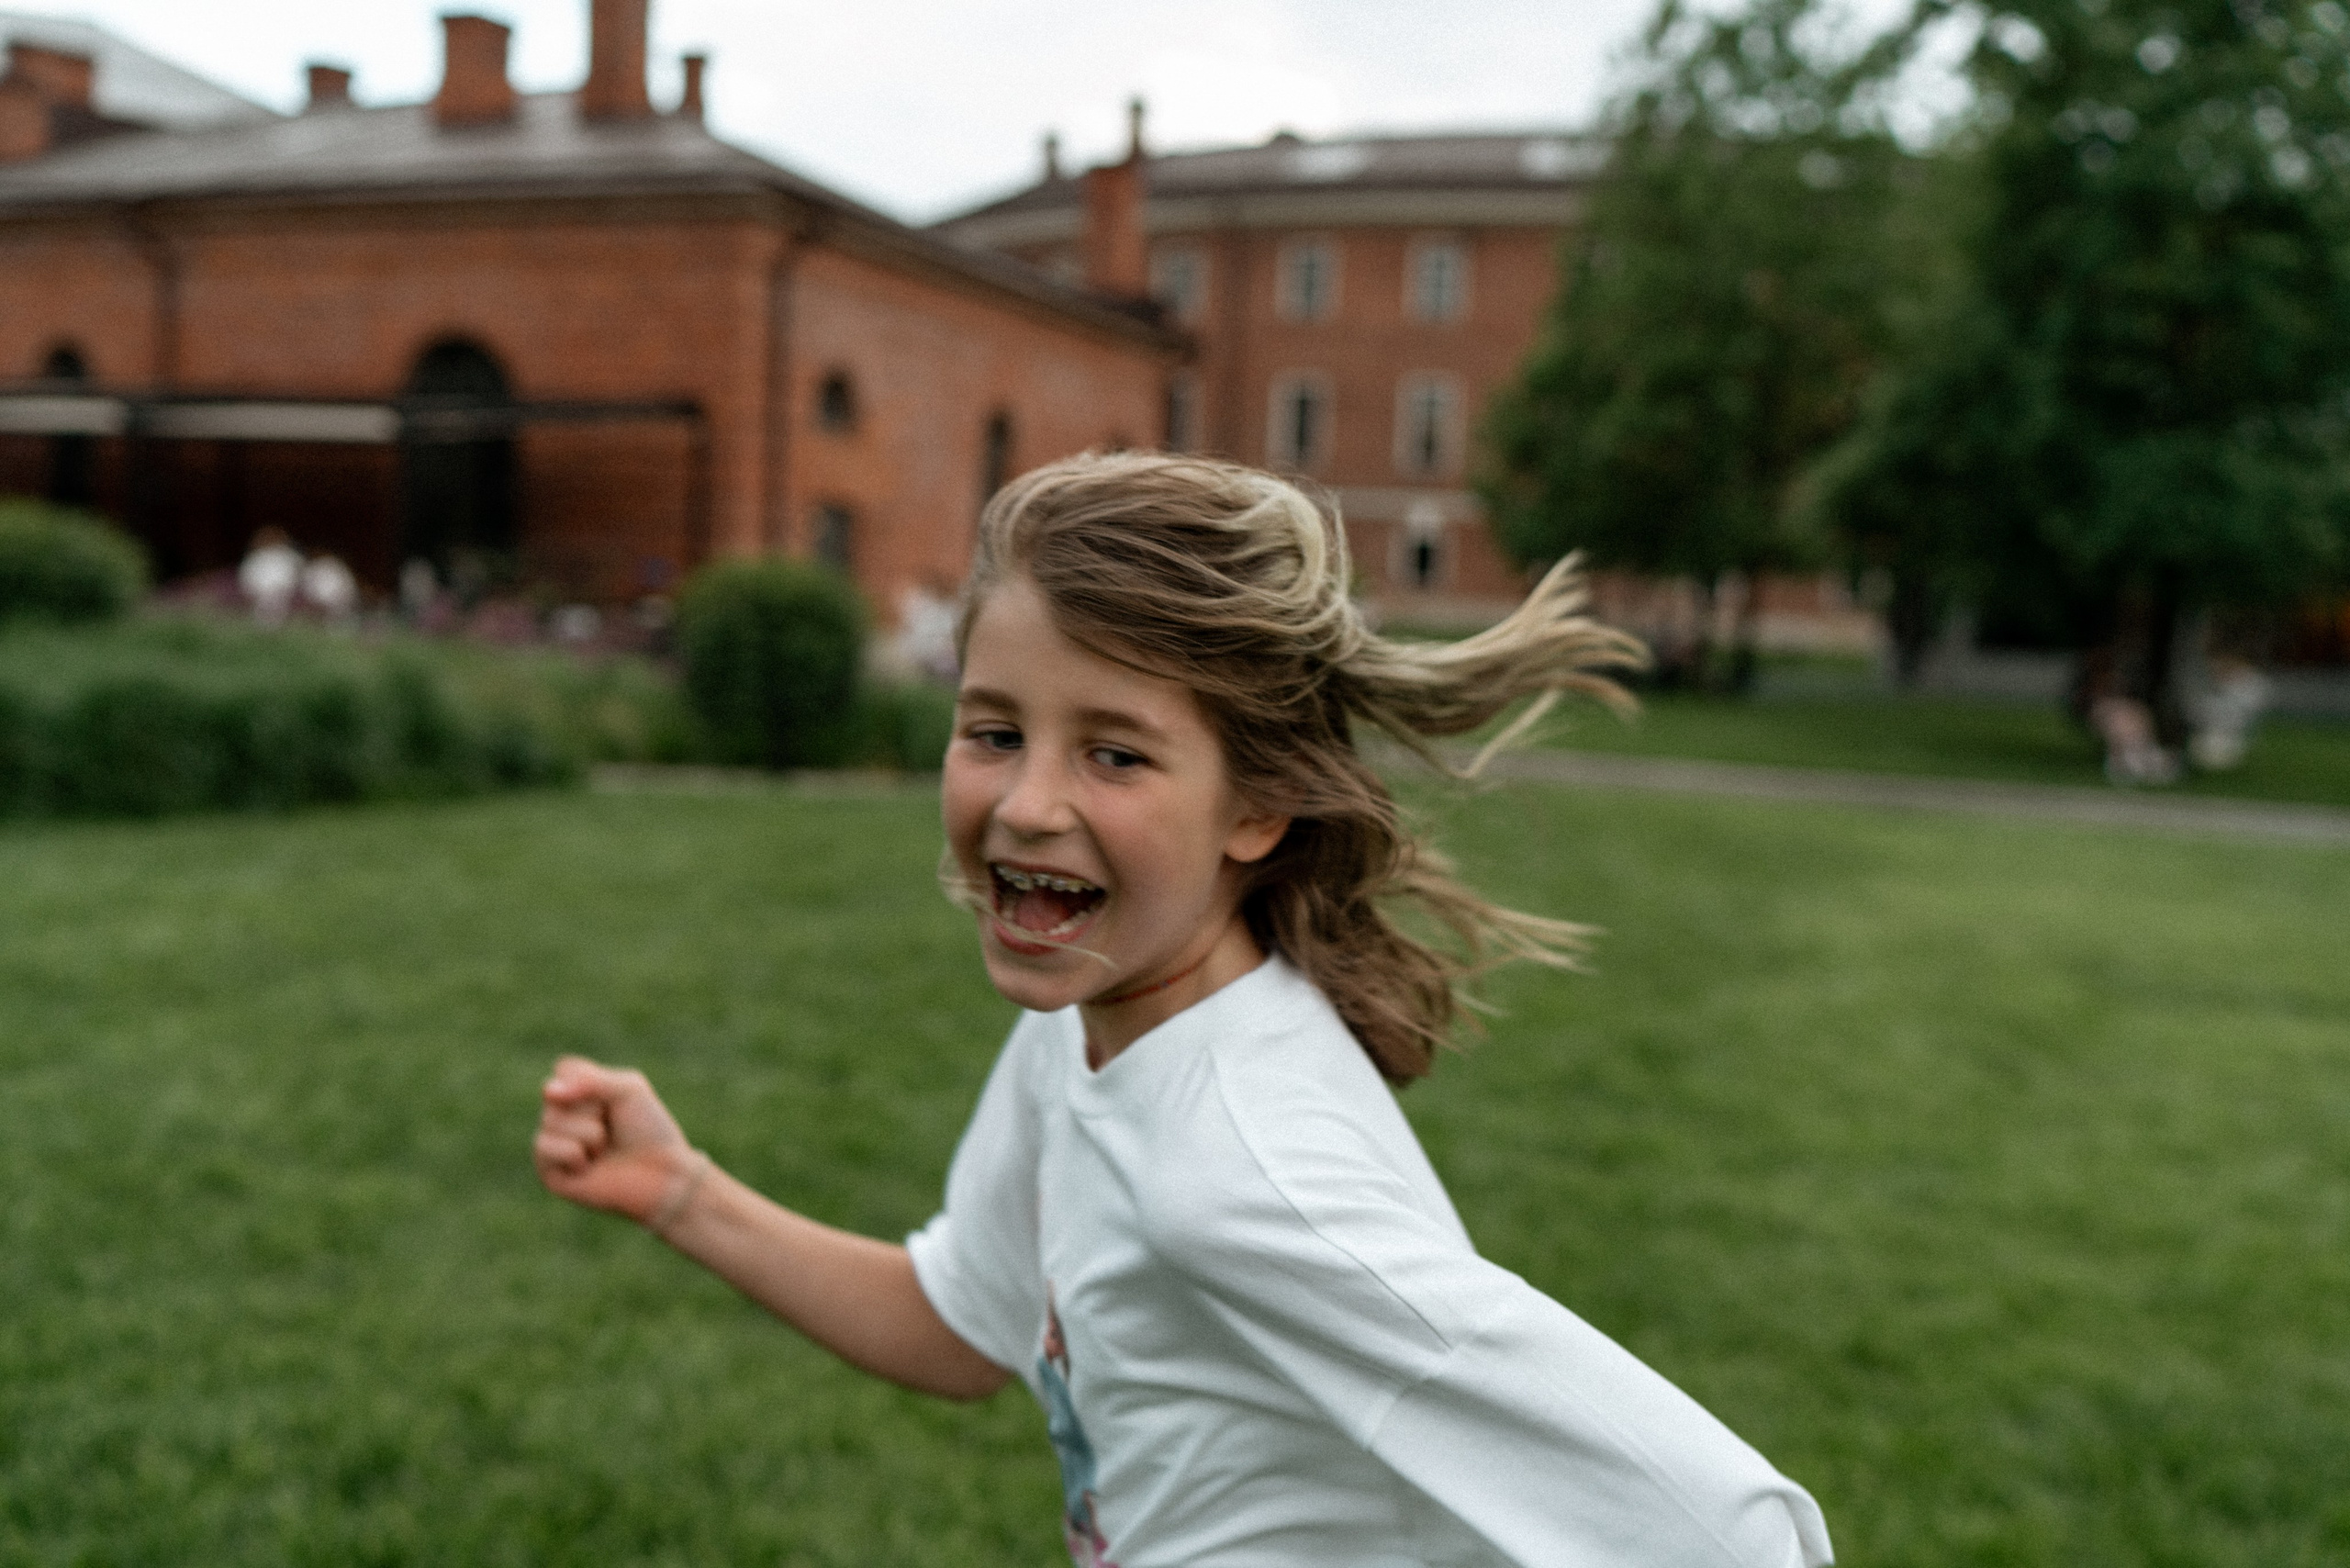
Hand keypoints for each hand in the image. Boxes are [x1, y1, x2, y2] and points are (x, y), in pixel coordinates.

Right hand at [534, 1054, 696, 1223]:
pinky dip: (574, 1154)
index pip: (564, 1069)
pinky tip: (589, 1167)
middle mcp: (560, 1115)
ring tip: (603, 1150)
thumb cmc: (648, 1130)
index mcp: (578, 1092)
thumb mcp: (628, 1089)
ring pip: (550, 1120)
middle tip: (612, 1130)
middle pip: (555, 1094)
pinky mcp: (549, 1171)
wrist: (662, 1175)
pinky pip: (543, 1146)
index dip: (592, 1083)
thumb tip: (549, 1090)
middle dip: (594, 1111)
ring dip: (590, 1134)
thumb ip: (589, 1079)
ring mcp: (553, 1143)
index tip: (615, 1100)